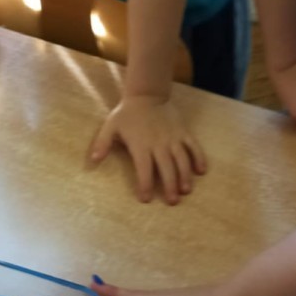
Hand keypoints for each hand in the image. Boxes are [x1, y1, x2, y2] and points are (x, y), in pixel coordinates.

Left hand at [88, 97, 206, 204]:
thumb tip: (93, 159)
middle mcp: (159, 144)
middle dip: (170, 186)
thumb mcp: (110, 126)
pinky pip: (193, 146)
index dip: (145, 185)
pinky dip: (199, 158)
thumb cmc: (127, 113)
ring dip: (185, 176)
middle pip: (166, 168)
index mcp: (141, 145)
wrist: (147, 94)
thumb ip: (102, 143)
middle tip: (172, 202)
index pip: (144, 169)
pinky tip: (201, 171)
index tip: (146, 199)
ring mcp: (173, 138)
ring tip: (186, 191)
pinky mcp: (183, 132)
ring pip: (182, 160)